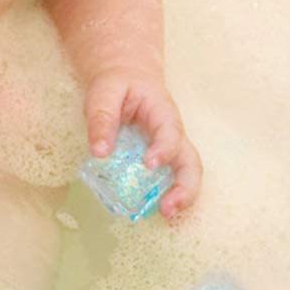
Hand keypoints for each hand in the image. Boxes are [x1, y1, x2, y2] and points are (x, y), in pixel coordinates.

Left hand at [84, 67, 200, 219]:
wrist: (127, 76)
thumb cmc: (117, 84)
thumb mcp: (104, 93)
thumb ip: (101, 118)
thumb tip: (99, 152)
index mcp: (162, 112)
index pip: (170, 132)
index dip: (164, 149)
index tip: (149, 164)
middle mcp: (172, 132)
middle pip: (191, 161)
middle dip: (185, 187)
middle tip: (168, 208)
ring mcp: (169, 147)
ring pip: (186, 173)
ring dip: (181, 196)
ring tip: (166, 213)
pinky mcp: (160, 158)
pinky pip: (169, 177)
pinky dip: (165, 193)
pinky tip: (150, 207)